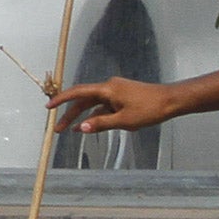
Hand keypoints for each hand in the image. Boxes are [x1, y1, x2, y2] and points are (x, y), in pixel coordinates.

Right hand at [49, 76, 174, 135]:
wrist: (170, 101)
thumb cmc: (149, 109)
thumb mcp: (123, 121)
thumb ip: (100, 124)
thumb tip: (80, 128)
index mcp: (107, 89)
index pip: (78, 93)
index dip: (62, 100)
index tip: (49, 107)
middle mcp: (109, 88)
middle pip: (83, 101)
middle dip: (69, 114)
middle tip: (56, 129)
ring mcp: (115, 92)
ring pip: (93, 105)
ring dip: (81, 117)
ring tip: (68, 131)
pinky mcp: (121, 97)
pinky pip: (103, 107)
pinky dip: (95, 116)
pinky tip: (88, 127)